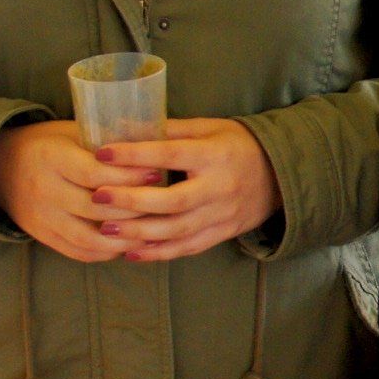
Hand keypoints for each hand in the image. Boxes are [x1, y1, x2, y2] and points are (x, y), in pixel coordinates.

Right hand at [0, 119, 159, 262]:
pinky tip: (129, 242)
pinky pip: (79, 251)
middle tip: (165, 204)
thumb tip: (156, 142)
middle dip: (135, 208)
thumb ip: (106, 141)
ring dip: (125, 238)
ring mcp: (42, 217)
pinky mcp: (42, 236)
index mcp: (52, 158)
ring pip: (91, 238)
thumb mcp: (72, 132)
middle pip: (97, 209)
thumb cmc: (48, 144)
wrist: (0, 166)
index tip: (158, 172)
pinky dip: (107, 251)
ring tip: (153, 229)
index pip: (96, 174)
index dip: (129, 176)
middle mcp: (44, 190)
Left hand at [92, 117, 280, 261]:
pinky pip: (188, 248)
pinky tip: (132, 252)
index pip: (171, 154)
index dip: (136, 154)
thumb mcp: (209, 128)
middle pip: (172, 201)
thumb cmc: (237, 145)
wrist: (280, 175)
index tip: (102, 152)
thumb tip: (124, 124)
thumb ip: (170, 130)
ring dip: (139, 232)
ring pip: (177, 230)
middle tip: (98, 197)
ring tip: (106, 229)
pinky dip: (159, 253)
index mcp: (215, 155)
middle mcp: (219, 187)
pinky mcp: (223, 233)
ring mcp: (222, 215)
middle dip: (132, 201)